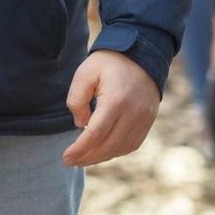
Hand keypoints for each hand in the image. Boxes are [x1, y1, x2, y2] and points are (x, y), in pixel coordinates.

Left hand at [62, 50, 159, 166]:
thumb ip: (76, 99)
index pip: (96, 134)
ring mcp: (144, 118)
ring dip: (101, 157)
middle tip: (70, 162)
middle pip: (109, 146)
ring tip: (83, 158)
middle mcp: (134, 113)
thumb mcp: (85, 73)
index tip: (66, 157)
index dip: (80, 149)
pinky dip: (116, 151)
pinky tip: (102, 151)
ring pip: (121, 148)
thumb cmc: (108, 62)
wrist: (140, 53)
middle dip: (88, 157)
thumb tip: (81, 126)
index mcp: (116, 100)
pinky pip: (132, 144)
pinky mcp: (148, 120)